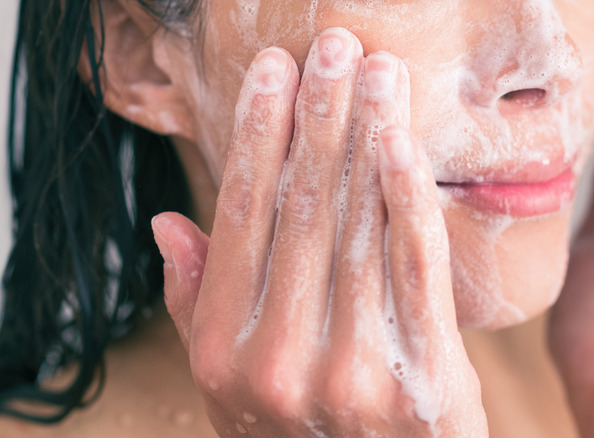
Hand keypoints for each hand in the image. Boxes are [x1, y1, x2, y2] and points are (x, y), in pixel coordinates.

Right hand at [151, 28, 486, 436]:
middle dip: (318, 118)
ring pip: (359, 228)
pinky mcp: (423, 377)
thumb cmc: (302, 437)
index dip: (256, 137)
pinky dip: (409, 200)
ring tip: (377, 74)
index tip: (272, 74)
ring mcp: (352, 370)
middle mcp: (279, 358)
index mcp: (224, 352)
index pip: (239, 219)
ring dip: (367, 138)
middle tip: (332, 48)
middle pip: (301, 210)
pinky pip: (416, 270)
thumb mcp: (230, 387)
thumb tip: (168, 225)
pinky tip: (402, 143)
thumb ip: (199, 306)